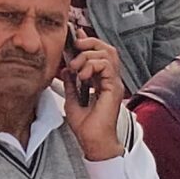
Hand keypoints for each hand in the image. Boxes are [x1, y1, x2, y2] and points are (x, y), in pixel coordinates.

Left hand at [62, 34, 125, 161]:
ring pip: (107, 53)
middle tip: (75, 47)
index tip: (74, 36)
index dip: (88, 42)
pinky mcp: (113, 88)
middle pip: (107, 49)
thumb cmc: (86, 127)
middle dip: (89, 43)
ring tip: (76, 68)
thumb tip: (66, 70)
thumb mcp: (72, 100)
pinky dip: (91, 65)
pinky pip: (105, 65)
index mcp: (101, 81)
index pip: (99, 54)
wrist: (93, 142)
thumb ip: (70, 84)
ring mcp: (113, 83)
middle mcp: (110, 80)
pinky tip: (82, 76)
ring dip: (87, 56)